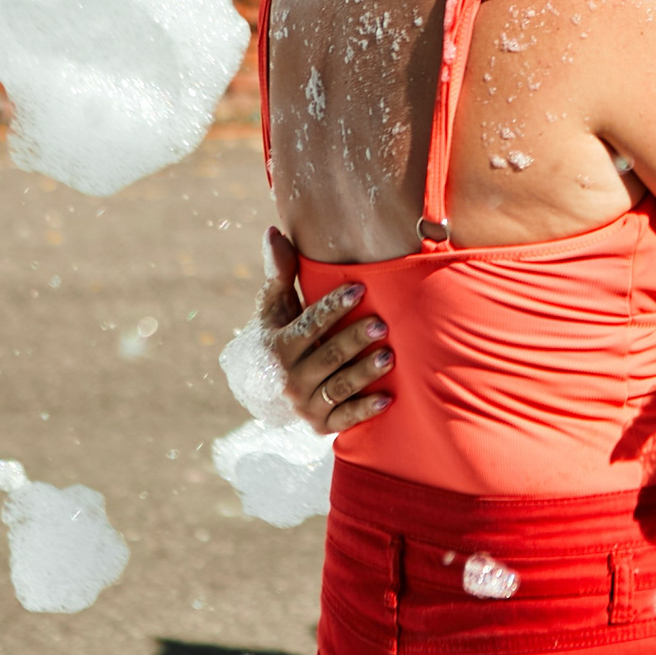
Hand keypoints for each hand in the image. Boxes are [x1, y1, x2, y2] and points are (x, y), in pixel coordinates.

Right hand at [259, 227, 394, 433]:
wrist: (265, 389)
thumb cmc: (280, 334)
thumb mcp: (275, 307)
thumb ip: (280, 272)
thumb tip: (274, 230)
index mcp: (278, 345)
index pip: (309, 324)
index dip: (333, 307)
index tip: (359, 288)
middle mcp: (289, 377)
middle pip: (327, 355)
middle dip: (353, 340)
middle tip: (381, 324)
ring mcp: (304, 403)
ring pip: (338, 386)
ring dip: (364, 373)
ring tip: (390, 356)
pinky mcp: (319, 425)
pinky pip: (344, 418)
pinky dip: (364, 410)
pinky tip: (387, 398)